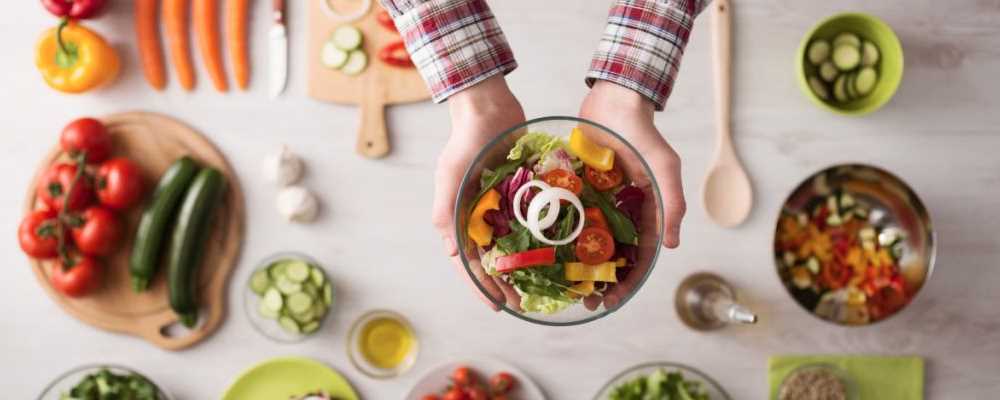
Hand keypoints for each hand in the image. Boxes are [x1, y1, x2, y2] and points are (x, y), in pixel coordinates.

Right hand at [432, 75, 525, 310]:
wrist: (488, 106)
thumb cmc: (465, 139)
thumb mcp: (451, 174)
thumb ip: (446, 210)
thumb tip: (453, 252)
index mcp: (458, 218)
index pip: (467, 262)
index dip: (480, 286)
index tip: (497, 306)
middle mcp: (479, 217)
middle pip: (491, 260)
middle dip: (504, 284)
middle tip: (522, 304)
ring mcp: (500, 206)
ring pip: (512, 245)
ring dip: (523, 267)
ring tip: (539, 287)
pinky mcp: (519, 194)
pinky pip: (530, 222)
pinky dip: (539, 238)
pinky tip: (556, 252)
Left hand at [579, 80, 686, 308]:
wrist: (614, 100)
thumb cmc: (643, 134)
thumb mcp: (664, 167)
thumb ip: (671, 203)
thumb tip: (671, 245)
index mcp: (644, 213)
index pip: (639, 257)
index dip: (628, 282)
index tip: (612, 300)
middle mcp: (619, 213)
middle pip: (610, 257)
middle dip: (600, 282)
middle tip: (585, 302)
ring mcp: (596, 202)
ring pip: (586, 242)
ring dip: (576, 265)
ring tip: (562, 285)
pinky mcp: (575, 188)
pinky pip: (565, 215)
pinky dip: (557, 234)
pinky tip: (542, 250)